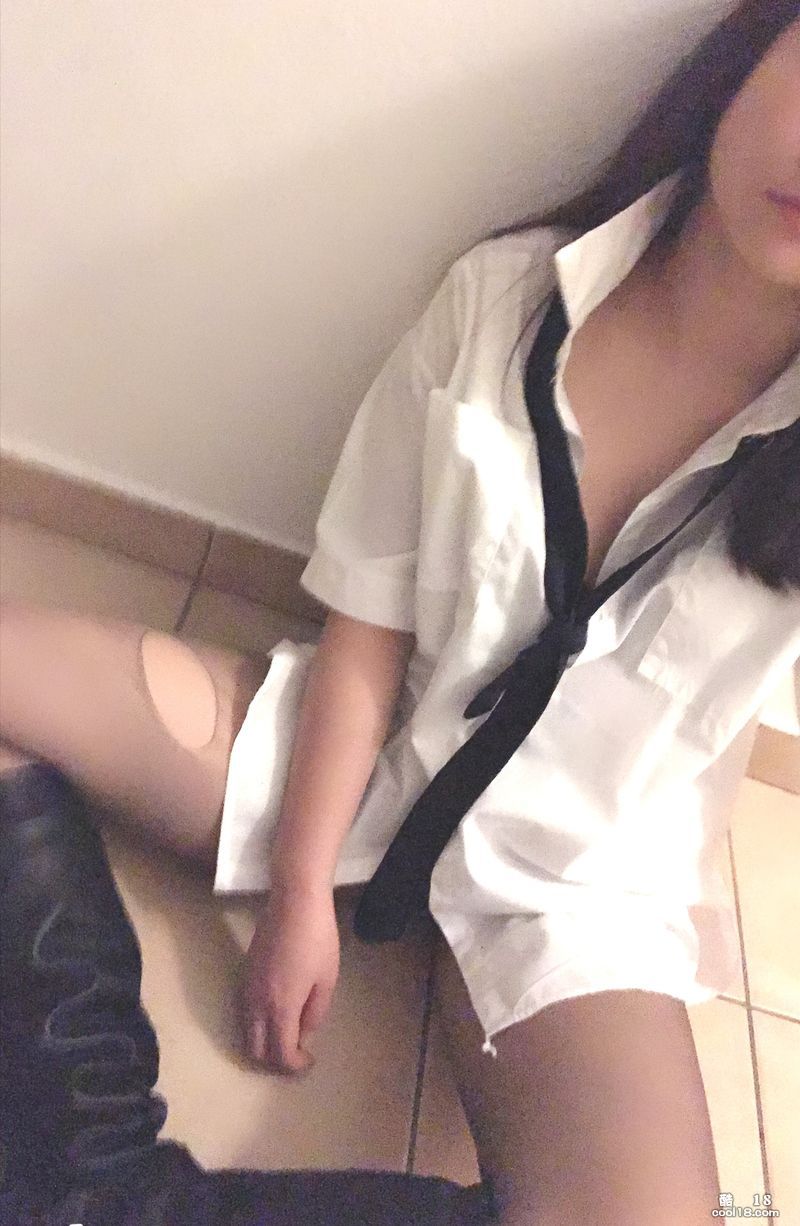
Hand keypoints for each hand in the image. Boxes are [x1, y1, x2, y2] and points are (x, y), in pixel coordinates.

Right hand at [239, 882, 338, 1074]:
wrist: (294, 901)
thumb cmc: (318, 939)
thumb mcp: (326, 979)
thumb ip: (314, 1013)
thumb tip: (302, 1035)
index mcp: (280, 1008)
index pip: (281, 1054)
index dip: (295, 1066)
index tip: (310, 1060)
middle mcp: (256, 1003)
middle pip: (255, 1050)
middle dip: (274, 1059)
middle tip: (295, 1053)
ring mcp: (246, 987)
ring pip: (246, 1031)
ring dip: (263, 1041)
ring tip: (287, 1033)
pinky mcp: (244, 973)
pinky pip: (244, 1011)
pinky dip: (257, 1023)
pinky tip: (276, 1011)